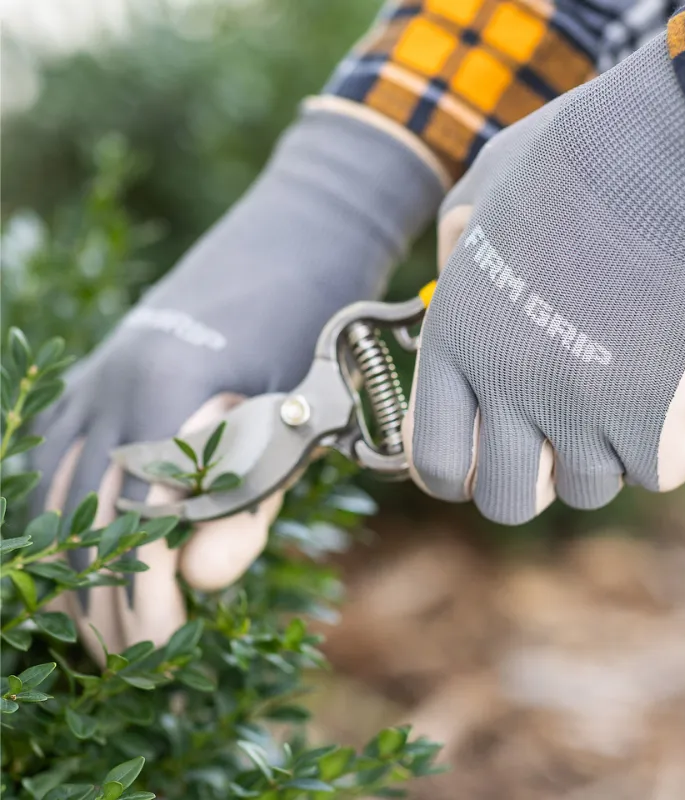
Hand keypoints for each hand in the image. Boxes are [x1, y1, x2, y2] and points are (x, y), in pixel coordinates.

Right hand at [33, 101, 443, 658]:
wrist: (302, 233)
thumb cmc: (321, 321)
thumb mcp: (303, 413)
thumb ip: (254, 494)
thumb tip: (205, 581)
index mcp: (167, 387)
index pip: (137, 525)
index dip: (144, 598)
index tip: (165, 651)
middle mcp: (116, 379)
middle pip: (86, 516)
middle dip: (104, 598)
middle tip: (128, 662)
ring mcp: (100, 370)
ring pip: (60, 489)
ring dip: (74, 564)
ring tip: (95, 624)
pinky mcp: (101, 370)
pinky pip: (57, 452)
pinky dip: (60, 510)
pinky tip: (70, 549)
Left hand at [404, 33, 684, 525]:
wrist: (674, 146)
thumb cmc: (579, 157)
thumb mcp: (483, 188)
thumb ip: (456, 246)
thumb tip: (451, 268)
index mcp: (457, 341)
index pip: (433, 462)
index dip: (452, 475)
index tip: (474, 465)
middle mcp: (508, 389)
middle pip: (504, 501)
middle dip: (525, 482)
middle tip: (549, 444)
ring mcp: (581, 411)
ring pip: (586, 490)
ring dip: (602, 454)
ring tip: (619, 396)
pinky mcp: (657, 419)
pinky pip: (658, 472)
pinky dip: (670, 442)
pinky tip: (675, 393)